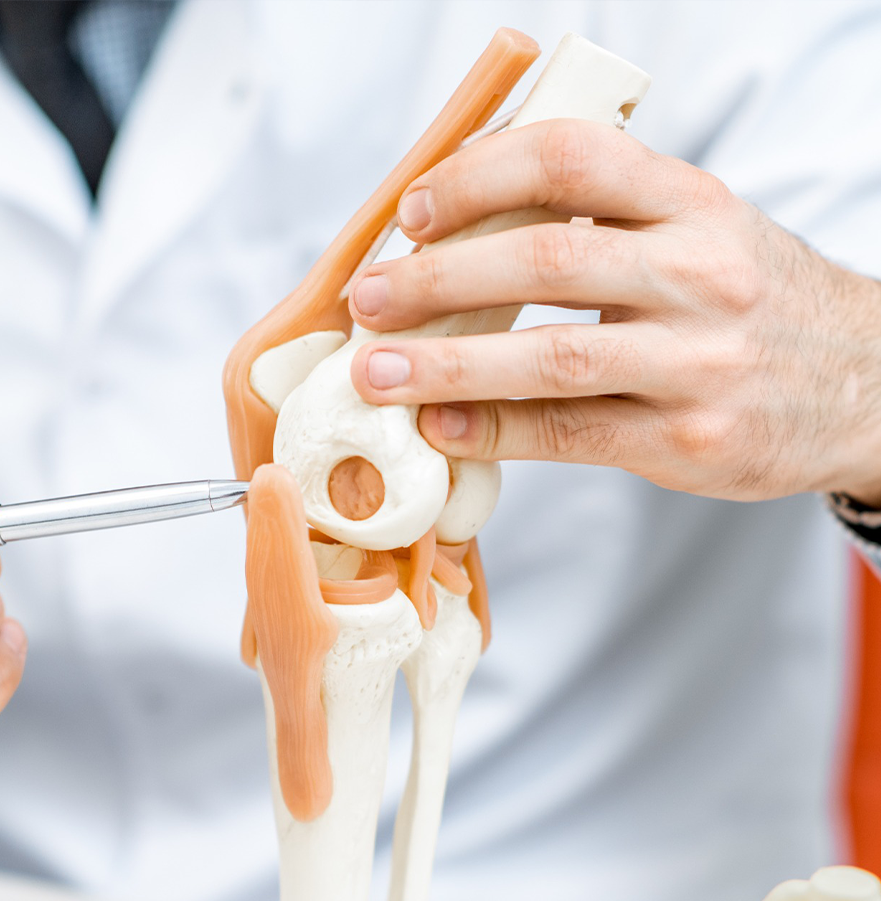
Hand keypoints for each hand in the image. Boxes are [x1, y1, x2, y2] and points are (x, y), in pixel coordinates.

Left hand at [348, 119, 880, 504]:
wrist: (865, 384)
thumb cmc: (753, 305)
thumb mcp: (701, 231)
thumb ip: (604, 221)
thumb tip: (458, 237)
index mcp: (694, 202)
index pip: (574, 158)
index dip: (479, 176)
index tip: (413, 212)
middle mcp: (701, 272)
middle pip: (547, 257)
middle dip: (439, 278)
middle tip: (371, 298)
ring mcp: (698, 361)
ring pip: (554, 355)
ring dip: (449, 364)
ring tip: (378, 371)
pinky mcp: (689, 439)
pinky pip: (573, 433)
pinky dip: (496, 430)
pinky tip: (441, 428)